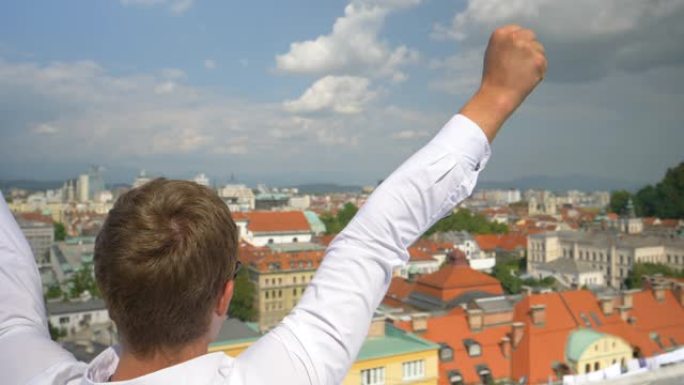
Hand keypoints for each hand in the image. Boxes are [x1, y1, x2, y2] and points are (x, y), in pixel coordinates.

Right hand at [460, 25, 546, 141]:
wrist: (497, 95)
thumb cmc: (494, 77)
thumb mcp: (494, 53)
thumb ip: (507, 41)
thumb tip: (523, 36)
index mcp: (500, 34)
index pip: (517, 30)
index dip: (517, 43)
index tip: (513, 54)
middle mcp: (514, 37)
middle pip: (530, 36)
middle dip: (528, 47)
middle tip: (519, 64)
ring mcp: (527, 48)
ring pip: (539, 48)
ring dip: (533, 59)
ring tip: (520, 73)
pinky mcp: (538, 60)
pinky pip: (543, 62)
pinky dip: (537, 71)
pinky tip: (526, 78)